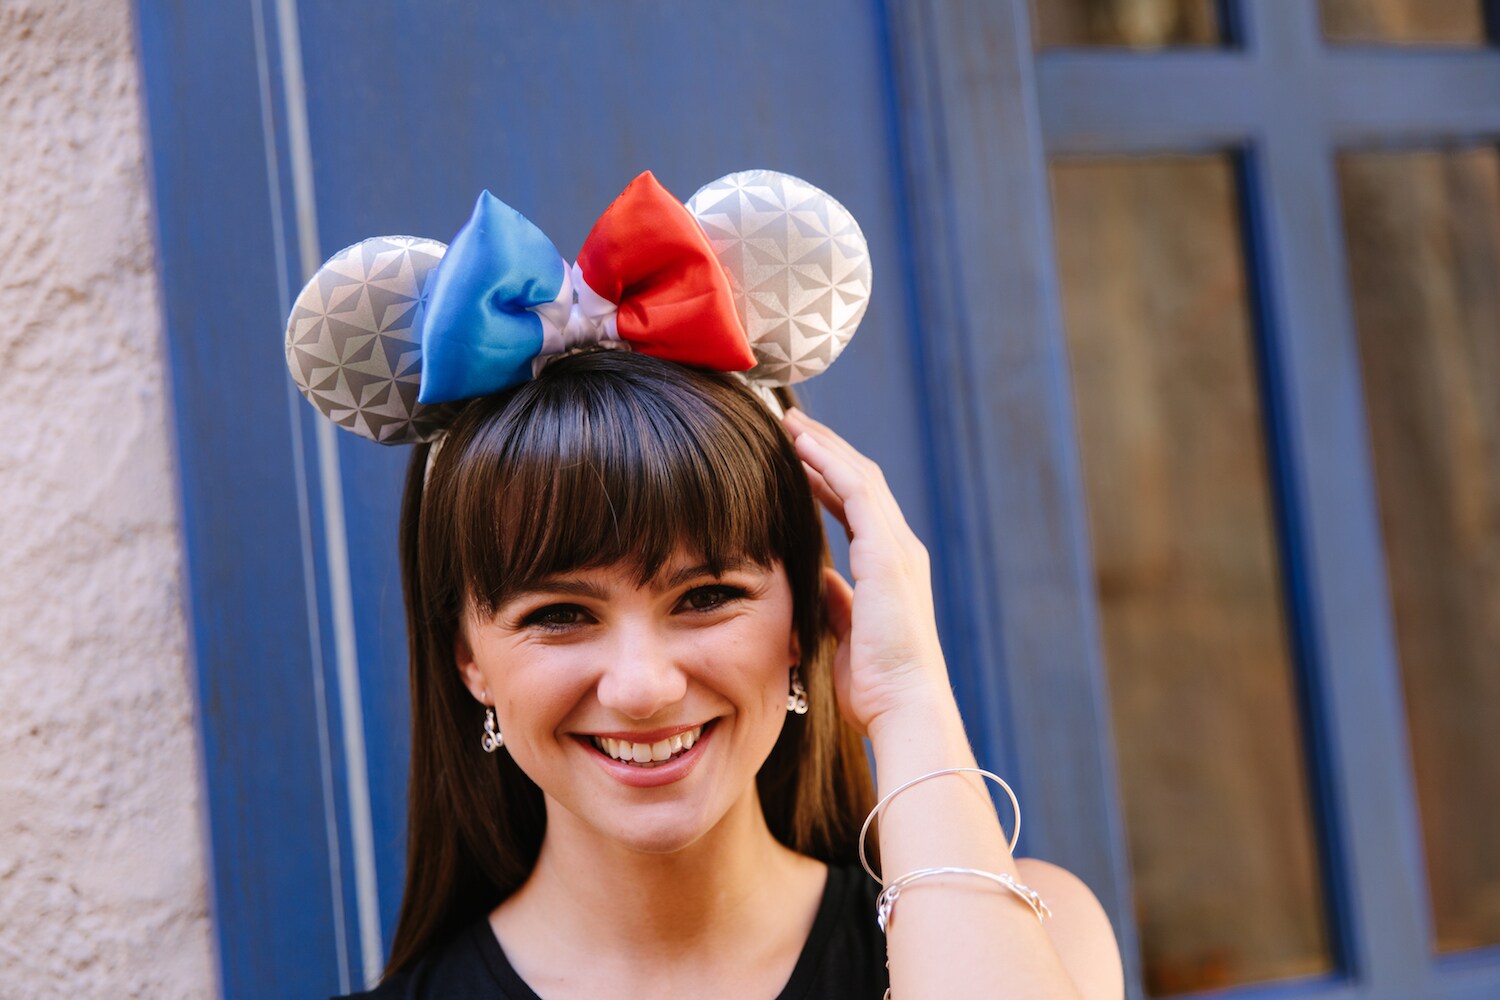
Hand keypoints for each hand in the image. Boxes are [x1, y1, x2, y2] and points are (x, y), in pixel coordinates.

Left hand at [782, 408, 951, 734]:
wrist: (904, 710)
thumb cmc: (876, 688)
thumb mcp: (846, 636)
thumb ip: (838, 603)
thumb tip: (822, 579)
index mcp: (890, 570)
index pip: (858, 507)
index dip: (828, 478)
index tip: (796, 459)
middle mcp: (900, 551)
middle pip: (862, 481)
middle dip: (826, 451)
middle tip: (791, 427)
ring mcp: (897, 550)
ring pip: (860, 477)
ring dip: (824, 447)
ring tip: (791, 425)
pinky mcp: (887, 555)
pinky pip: (858, 492)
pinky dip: (830, 464)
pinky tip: (802, 448)